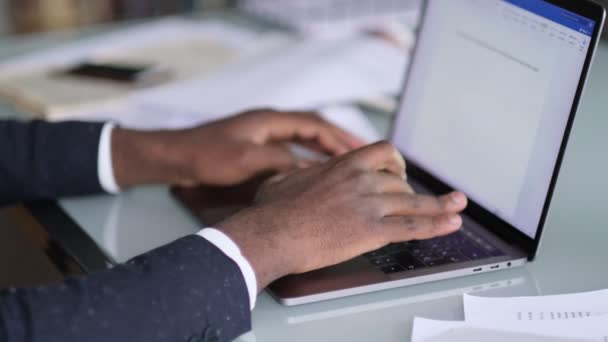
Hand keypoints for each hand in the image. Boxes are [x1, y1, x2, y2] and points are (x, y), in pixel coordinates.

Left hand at [111, 109, 364, 187]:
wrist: (175, 157)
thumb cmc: (206, 155)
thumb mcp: (246, 159)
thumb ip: (279, 161)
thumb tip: (308, 169)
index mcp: (269, 120)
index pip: (313, 125)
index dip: (338, 137)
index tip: (359, 151)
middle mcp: (269, 123)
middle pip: (312, 129)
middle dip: (338, 140)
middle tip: (363, 154)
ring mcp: (262, 135)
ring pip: (302, 140)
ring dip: (324, 150)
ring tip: (347, 164)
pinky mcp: (255, 148)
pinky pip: (291, 150)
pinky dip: (307, 159)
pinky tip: (314, 173)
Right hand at [216, 142, 467, 290]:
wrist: (272, 233)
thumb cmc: (272, 209)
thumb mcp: (284, 178)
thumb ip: (302, 173)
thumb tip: (301, 171)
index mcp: (343, 165)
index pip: (384, 152)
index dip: (397, 163)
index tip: (399, 173)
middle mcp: (362, 180)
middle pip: (401, 181)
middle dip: (408, 193)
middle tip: (413, 202)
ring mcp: (370, 204)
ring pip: (414, 202)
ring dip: (440, 205)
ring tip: (458, 206)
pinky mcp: (373, 230)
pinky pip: (413, 226)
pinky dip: (436, 225)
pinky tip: (451, 224)